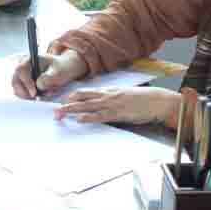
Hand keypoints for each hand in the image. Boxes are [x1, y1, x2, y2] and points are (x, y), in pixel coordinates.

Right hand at [11, 49, 87, 98]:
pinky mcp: (23, 83)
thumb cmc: (62, 68)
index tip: (34, 93)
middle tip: (35, 98)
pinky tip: (38, 96)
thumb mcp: (59, 72)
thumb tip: (38, 85)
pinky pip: (20, 92)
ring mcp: (22, 74)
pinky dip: (27, 96)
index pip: (21, 69)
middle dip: (24, 92)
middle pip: (15, 80)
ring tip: (40, 96)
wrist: (64, 69)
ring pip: (16, 87)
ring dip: (26, 95)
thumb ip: (50, 78)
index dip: (26, 83)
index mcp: (30, 59)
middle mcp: (23, 65)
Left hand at [53, 86, 181, 125]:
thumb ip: (110, 98)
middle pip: (81, 97)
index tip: (59, 102)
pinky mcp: (118, 113)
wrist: (157, 100)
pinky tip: (79, 119)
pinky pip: (100, 115)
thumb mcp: (123, 95)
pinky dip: (88, 117)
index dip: (70, 97)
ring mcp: (111, 103)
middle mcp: (106, 95)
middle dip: (66, 103)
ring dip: (71, 109)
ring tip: (59, 113)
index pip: (84, 92)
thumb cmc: (142, 99)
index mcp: (107, 90)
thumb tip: (99, 103)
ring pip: (86, 105)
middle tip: (53, 110)